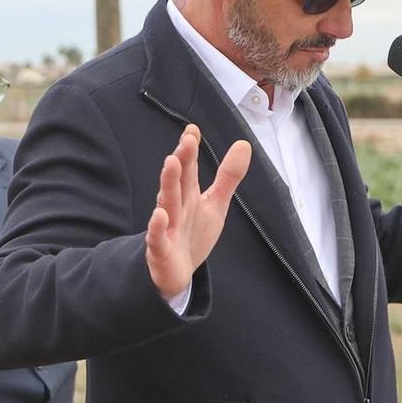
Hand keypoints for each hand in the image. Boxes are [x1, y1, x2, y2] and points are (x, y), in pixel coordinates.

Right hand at [147, 125, 251, 298]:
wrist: (176, 272)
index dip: (190, 150)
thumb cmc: (193, 234)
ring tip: (171, 163)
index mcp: (188, 195)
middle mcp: (176, 207)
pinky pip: (158, 238)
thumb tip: (244, 144)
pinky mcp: (161, 249)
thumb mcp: (215, 204)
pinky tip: (159, 215)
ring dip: (168, 184)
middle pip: (179, 182)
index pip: (189, 169)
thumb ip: (228, 176)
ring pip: (167, 203)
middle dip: (182, 161)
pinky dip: (157, 227)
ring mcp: (167, 228)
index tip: (193, 130)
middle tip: (186, 142)